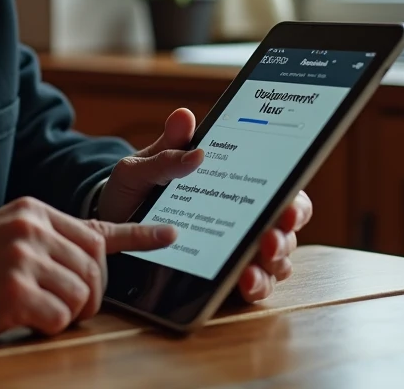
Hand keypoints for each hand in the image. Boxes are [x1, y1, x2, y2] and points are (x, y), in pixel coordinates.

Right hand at [0, 196, 175, 340]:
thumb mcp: (10, 233)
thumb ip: (52, 239)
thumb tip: (101, 249)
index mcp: (34, 211)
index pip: (96, 231)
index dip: (135, 239)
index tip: (168, 235)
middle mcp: (32, 230)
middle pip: (95, 269)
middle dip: (90, 296)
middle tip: (66, 306)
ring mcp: (23, 260)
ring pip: (81, 296)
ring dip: (67, 314)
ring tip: (37, 310)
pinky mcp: (14, 293)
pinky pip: (60, 318)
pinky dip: (49, 326)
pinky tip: (24, 319)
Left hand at [96, 108, 313, 303]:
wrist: (111, 224)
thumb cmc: (134, 189)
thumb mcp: (143, 166)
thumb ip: (166, 147)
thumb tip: (184, 118)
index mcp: (234, 183)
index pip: (281, 189)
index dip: (293, 198)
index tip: (286, 204)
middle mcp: (245, 217)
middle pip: (285, 228)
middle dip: (284, 235)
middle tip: (269, 239)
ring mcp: (237, 248)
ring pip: (276, 261)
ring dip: (272, 265)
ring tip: (252, 268)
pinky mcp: (224, 275)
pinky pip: (253, 285)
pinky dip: (255, 285)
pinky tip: (243, 281)